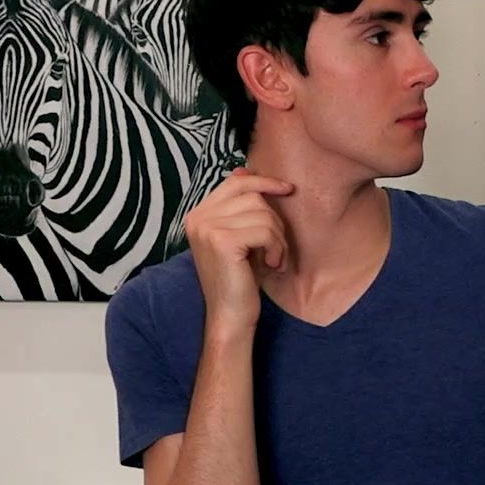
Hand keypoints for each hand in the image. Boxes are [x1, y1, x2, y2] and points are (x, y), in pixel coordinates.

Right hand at [182, 168, 294, 330]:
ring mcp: (207, 228)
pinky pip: (265, 230)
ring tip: (274, 260)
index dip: (263, 181)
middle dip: (274, 220)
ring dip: (278, 238)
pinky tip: (273, 266)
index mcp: (198, 214)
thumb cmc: (240, 279)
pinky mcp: (222, 241)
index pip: (235, 182)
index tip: (287, 190)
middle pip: (253, 196)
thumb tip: (244, 168)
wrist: (230, 316)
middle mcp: (197, 218)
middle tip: (276, 248)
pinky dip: (277, 248)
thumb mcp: (241, 237)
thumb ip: (240, 207)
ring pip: (263, 213)